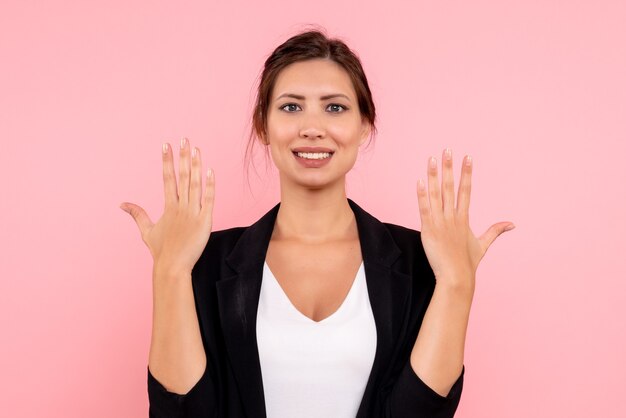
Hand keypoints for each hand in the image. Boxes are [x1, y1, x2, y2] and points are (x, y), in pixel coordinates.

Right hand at [120, 137, 215, 275]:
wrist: (172, 268)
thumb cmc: (161, 251)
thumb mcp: (147, 231)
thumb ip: (137, 214)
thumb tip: (122, 204)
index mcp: (168, 207)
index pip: (167, 178)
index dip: (167, 161)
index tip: (166, 145)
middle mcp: (180, 206)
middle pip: (182, 176)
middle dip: (183, 157)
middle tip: (184, 139)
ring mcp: (192, 213)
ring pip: (195, 184)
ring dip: (196, 166)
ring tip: (196, 149)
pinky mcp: (205, 221)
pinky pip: (209, 199)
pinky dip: (210, 185)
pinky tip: (211, 171)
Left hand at [416, 148, 513, 289]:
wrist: (456, 278)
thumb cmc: (467, 263)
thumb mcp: (483, 245)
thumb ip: (495, 231)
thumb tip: (512, 224)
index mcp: (464, 218)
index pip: (466, 190)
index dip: (466, 173)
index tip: (467, 157)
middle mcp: (453, 217)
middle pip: (450, 187)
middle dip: (449, 167)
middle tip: (447, 150)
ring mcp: (440, 222)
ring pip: (437, 194)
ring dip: (434, 175)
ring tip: (432, 159)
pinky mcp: (429, 229)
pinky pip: (424, 208)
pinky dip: (422, 195)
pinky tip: (420, 181)